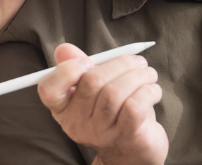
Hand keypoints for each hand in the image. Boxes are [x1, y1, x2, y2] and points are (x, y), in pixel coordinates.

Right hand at [37, 44, 166, 164]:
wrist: (133, 152)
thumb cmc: (114, 113)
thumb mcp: (95, 90)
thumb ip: (78, 67)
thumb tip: (64, 49)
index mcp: (64, 108)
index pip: (48, 89)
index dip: (66, 70)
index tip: (88, 62)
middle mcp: (77, 123)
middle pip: (92, 82)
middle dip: (120, 63)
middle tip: (137, 62)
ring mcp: (101, 132)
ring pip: (115, 92)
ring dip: (139, 75)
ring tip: (148, 74)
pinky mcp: (126, 136)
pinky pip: (134, 106)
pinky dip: (148, 91)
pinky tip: (153, 90)